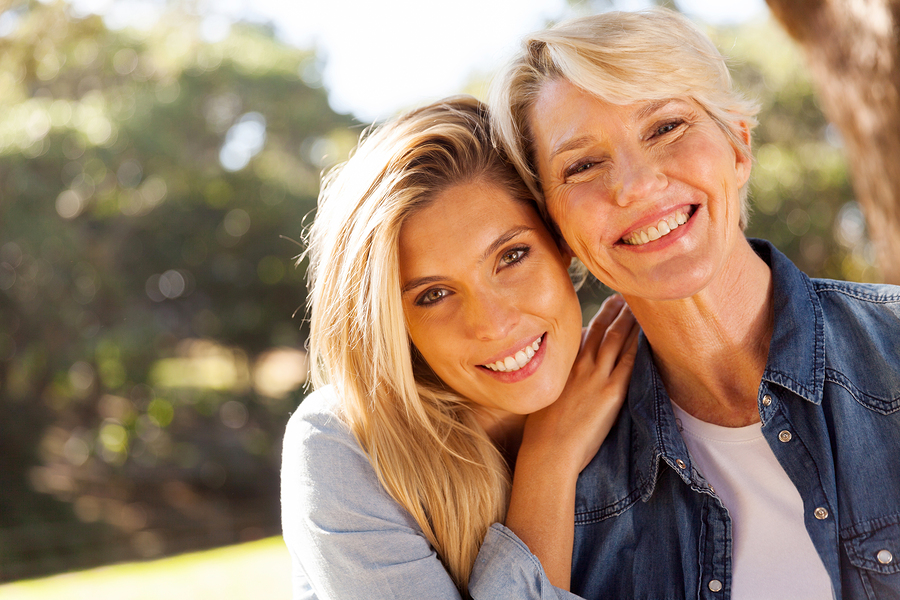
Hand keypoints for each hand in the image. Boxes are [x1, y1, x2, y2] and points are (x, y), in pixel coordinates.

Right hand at [521, 294, 638, 472]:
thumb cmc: (541, 433)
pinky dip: (639, 345)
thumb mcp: (542, 399)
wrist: (548, 451)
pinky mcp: (612, 392)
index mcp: (562, 367)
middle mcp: (579, 366)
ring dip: (629, 321)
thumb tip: (559, 381)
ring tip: (641, 307)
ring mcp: (596, 377)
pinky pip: (630, 362)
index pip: (583, 335)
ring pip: (616, 339)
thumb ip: (554, 384)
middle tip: (626, 296)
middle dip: (615, 311)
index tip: (607, 306)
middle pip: (601, 329)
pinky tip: (648, 335)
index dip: (598, 318)